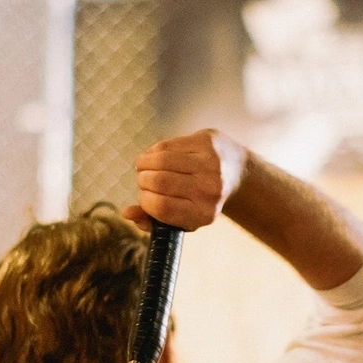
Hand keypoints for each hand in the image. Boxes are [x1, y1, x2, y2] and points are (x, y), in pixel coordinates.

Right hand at [122, 129, 246, 231]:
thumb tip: (126, 213)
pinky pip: (168, 145)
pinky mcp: (207, 141)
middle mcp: (210, 189)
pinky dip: (154, 151)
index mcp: (204, 214)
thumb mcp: (181, 218)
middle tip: (143, 181)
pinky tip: (155, 156)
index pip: (161, 207)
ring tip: (143, 167)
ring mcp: (211, 163)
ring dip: (144, 163)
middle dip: (143, 180)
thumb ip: (151, 221)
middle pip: (159, 181)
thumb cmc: (200, 200)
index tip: (144, 197)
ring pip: (161, 159)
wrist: (237, 174)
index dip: (144, 201)